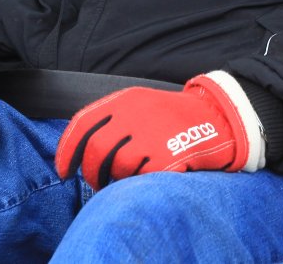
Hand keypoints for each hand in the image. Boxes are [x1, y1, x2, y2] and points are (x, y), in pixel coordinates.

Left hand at [55, 74, 254, 189]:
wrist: (218, 116)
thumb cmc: (173, 116)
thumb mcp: (141, 103)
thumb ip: (113, 118)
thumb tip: (79, 149)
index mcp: (126, 100)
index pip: (83, 124)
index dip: (67, 151)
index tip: (64, 170)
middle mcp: (136, 115)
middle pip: (96, 151)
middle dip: (90, 173)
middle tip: (95, 182)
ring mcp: (152, 135)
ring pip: (117, 167)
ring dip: (116, 179)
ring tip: (125, 179)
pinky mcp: (167, 156)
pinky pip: (140, 178)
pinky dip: (139, 182)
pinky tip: (147, 177)